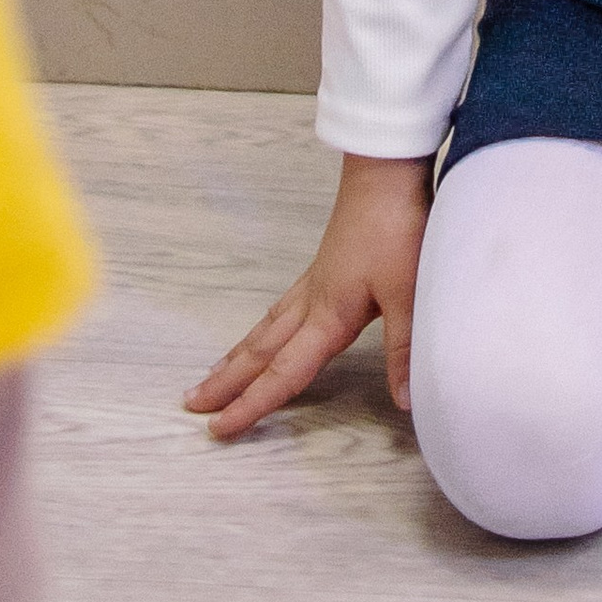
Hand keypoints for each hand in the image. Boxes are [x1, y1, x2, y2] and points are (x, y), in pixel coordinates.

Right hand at [185, 152, 433, 439]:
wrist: (386, 172)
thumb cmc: (396, 228)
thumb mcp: (409, 292)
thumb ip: (404, 349)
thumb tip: (405, 401)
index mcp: (329, 316)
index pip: (284, 372)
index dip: (253, 404)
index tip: (219, 428)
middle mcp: (313, 302)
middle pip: (262, 351)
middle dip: (228, 382)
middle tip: (192, 404)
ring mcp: (315, 282)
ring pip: (267, 327)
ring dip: (239, 355)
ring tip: (213, 373)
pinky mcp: (325, 267)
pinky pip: (282, 308)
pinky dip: (264, 327)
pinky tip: (268, 328)